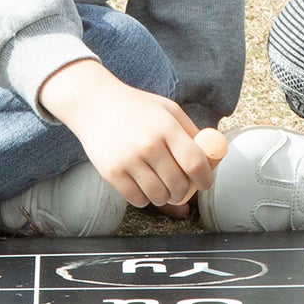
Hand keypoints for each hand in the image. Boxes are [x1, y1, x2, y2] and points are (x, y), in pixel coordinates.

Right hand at [38, 60, 224, 213]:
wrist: (94, 104)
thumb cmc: (136, 108)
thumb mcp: (167, 110)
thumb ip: (190, 132)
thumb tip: (210, 159)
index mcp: (166, 127)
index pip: (195, 163)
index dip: (205, 179)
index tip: (204, 183)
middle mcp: (148, 144)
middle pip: (178, 184)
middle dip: (184, 192)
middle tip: (181, 189)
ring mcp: (128, 160)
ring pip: (158, 196)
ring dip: (165, 198)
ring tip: (162, 188)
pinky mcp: (111, 172)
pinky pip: (136, 200)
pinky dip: (144, 199)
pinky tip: (143, 187)